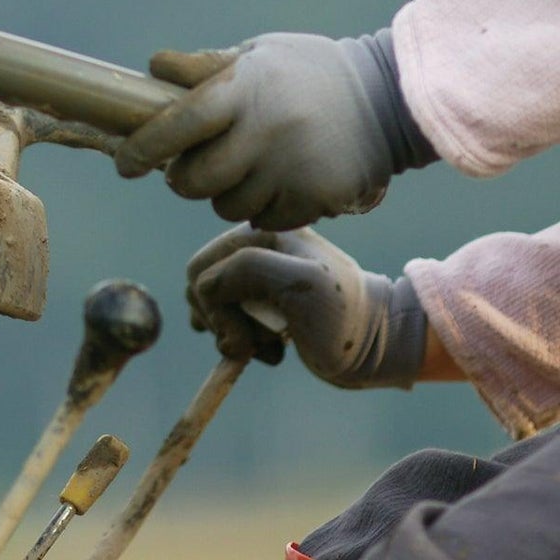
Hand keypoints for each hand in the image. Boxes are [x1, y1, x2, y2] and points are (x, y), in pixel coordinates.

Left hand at [113, 29, 434, 228]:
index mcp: (245, 89)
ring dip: (221, 194)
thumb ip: (206, 68)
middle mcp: (266, 131)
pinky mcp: (318, 199)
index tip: (124, 166)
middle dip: (181, 179)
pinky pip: (266, 219)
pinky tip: (272, 182)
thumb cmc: (307, 72)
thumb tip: (152, 69)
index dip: (145, 147)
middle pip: (196, 179)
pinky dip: (259, 207)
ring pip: (227, 205)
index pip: (179, 123)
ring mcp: (294, 169)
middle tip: (185, 168)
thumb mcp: (258, 55)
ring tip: (238, 169)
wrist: (388, 100)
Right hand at [185, 226, 425, 389]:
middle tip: (254, 347)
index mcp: (260, 234)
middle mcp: (254, 250)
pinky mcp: (264, 303)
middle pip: (203, 288)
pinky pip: (228, 319)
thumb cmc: (345, 317)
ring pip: (212, 306)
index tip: (242, 340)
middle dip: (223, 324)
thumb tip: (205, 286)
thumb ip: (247, 270)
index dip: (214, 309)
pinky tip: (270, 351)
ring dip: (234, 336)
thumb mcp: (301, 286)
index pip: (202, 268)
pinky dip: (241, 341)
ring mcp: (258, 277)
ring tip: (269, 350)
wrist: (382, 346)